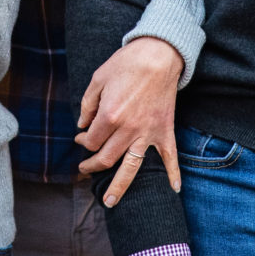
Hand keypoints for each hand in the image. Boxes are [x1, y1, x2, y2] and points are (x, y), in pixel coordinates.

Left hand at [76, 36, 183, 201]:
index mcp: (109, 116)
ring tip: (110, 201)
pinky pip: (170, 158)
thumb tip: (82, 125)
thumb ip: (87, 105)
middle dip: (92, 167)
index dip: (82, 141)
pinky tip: (173, 190)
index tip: (81, 137)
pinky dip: (173, 175)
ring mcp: (148, 133)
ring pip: (132, 168)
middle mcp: (128, 130)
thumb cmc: (126, 64)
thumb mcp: (98, 79)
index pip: (91, 141)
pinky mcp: (165, 131)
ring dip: (120, 187)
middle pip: (106, 159)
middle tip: (85, 169)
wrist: (158, 55)